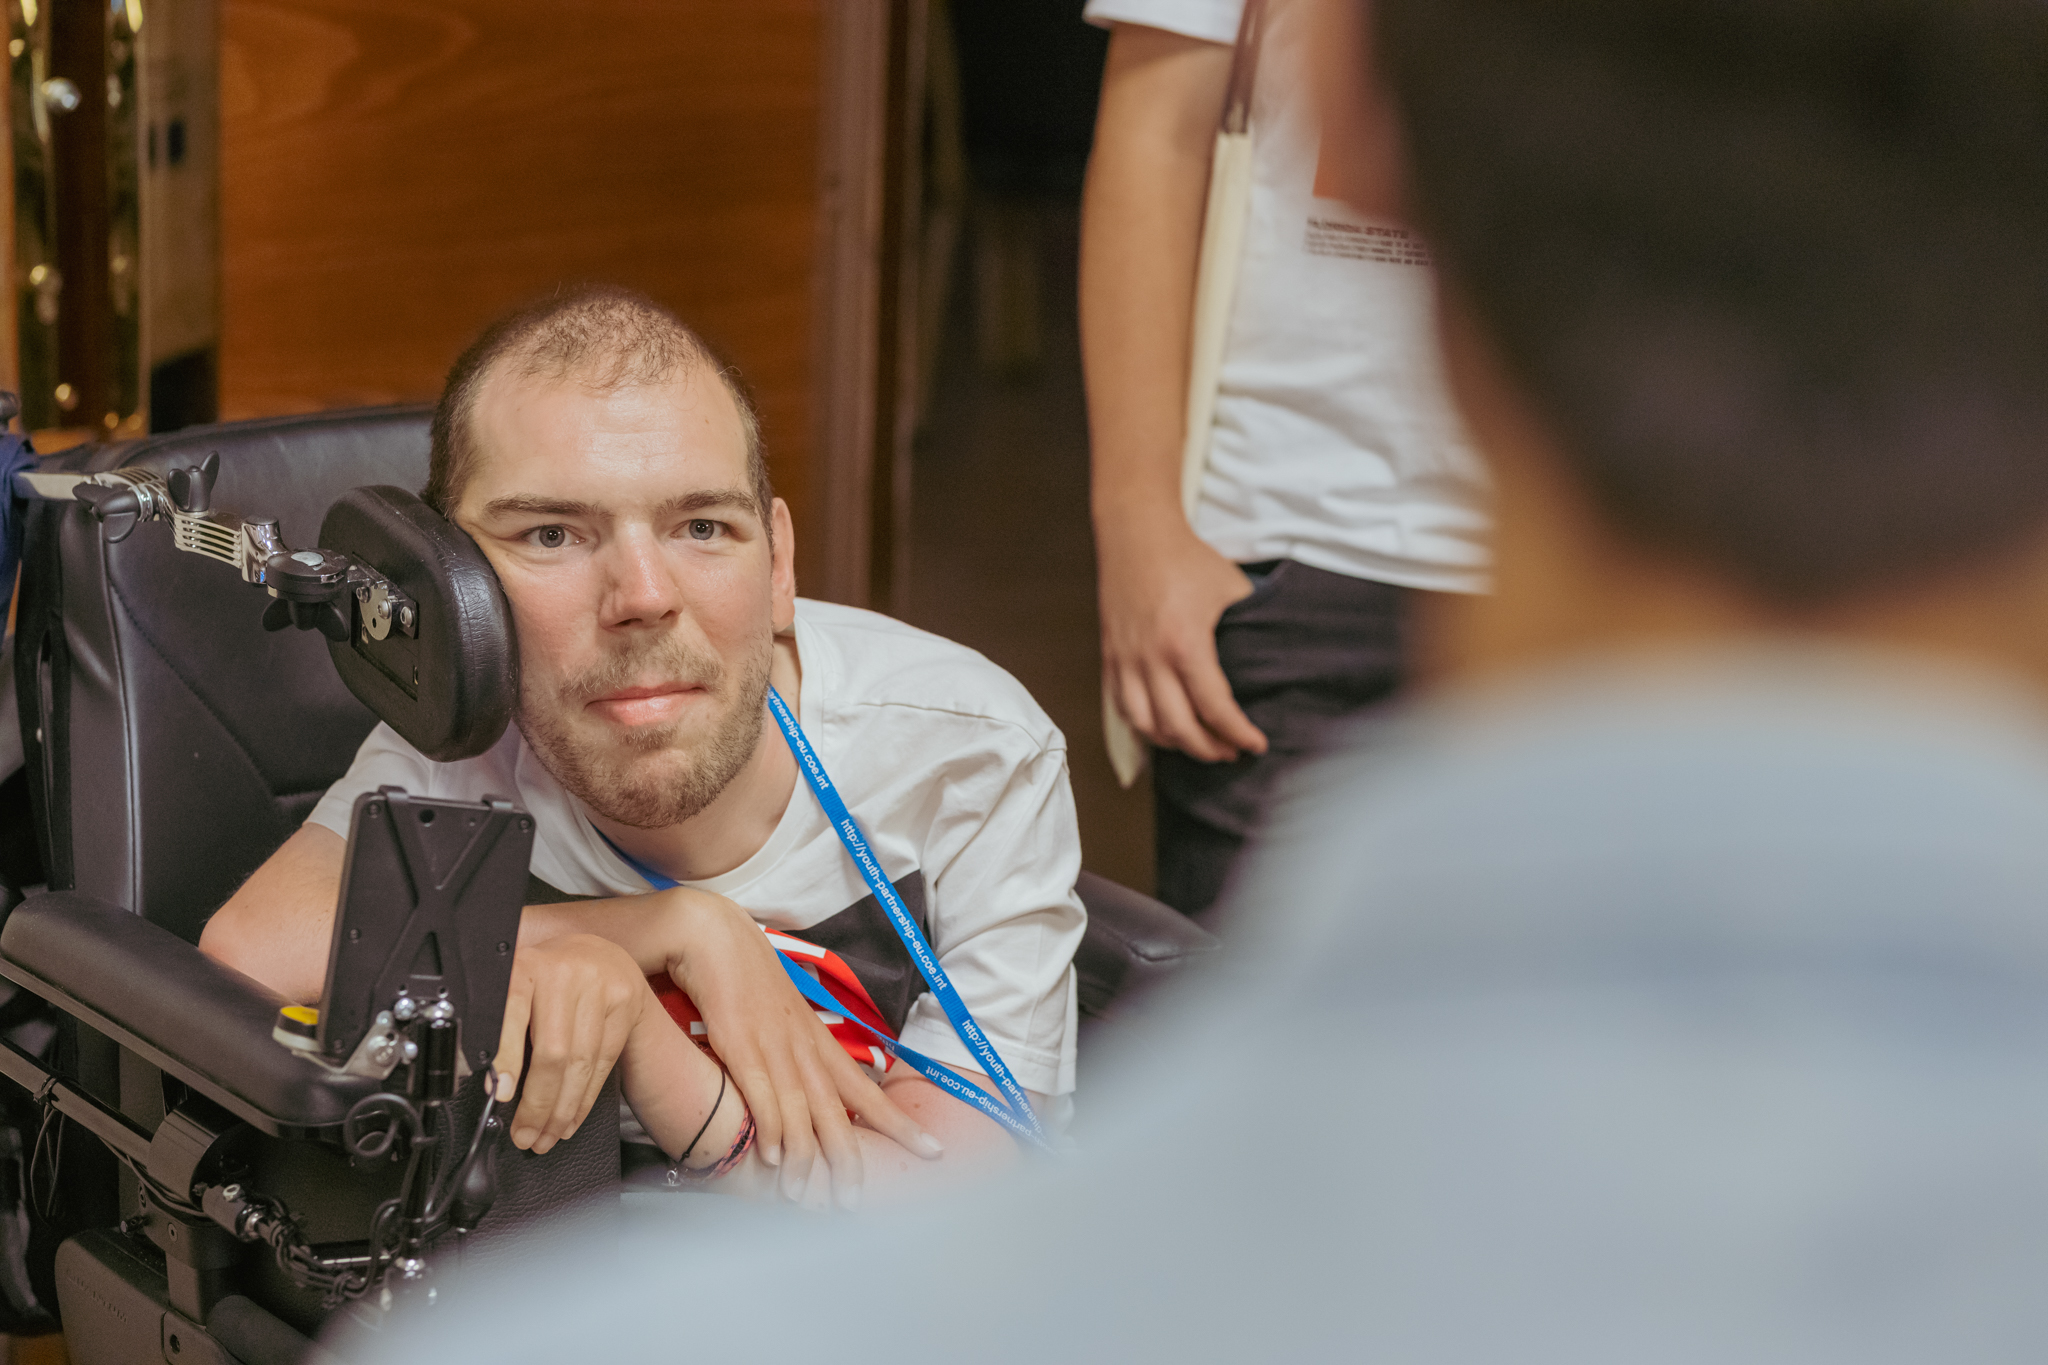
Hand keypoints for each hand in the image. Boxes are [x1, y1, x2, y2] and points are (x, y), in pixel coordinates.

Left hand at [494, 933, 647, 1154]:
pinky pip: (603, 1062)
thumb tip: (482, 1077)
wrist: (602, 955)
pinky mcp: (624, 1005)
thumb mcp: (519, 984)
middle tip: (525, 1134)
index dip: (506, 1055)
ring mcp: (600, 989)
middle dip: (538, 1103)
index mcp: (528, 966)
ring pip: (581, 1062)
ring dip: (562, 1109)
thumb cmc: (549, 977)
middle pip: (553, 1050)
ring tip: (547, 1136)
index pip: (514, 1012)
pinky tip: (572, 1117)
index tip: (499, 1093)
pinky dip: (585, 1098)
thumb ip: (500, 1021)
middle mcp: (565, 974)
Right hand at [666, 893, 942, 1205]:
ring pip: (803, 1112)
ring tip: (809, 1198)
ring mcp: (775, 1045)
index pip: (866, 1091)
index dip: (898, 1124)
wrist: (714, 935)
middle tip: (855, 1203)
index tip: (932, 1150)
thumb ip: (794, 1050)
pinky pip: (761, 1094)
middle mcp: (804, 1047)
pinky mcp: (741, 1043)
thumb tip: (803, 1082)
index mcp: (817, 1042)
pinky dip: (771, 1128)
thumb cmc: (746, 977)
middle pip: (839, 1112)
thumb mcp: (781, 1016)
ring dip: (807, 1160)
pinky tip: (776, 1159)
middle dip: (850, 1161)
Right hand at [1097, 511, 1268, 760]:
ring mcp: (1125, 661)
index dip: (1238, 733)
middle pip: (1179, 728)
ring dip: (1175, 744)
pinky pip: (1122, 708)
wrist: (1136, 533)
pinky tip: (1164, 728)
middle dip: (1209, 749)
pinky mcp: (1110, 657)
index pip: (1215, 708)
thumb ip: (1250, 626)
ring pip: (1145, 726)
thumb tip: (1273, 655)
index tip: (1255, 744)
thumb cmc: (1186, 558)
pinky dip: (1144, 726)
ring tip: (1199, 743)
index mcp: (1185, 644)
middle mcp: (1150, 659)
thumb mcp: (1233, 588)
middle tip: (1230, 752)